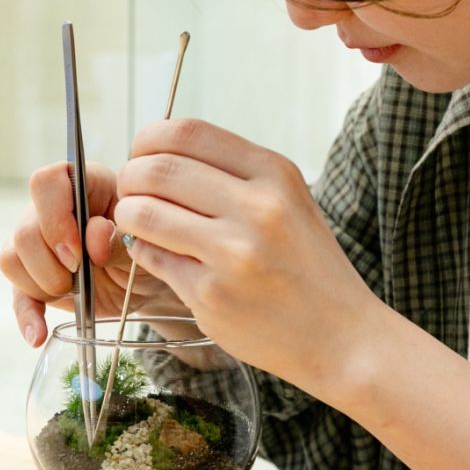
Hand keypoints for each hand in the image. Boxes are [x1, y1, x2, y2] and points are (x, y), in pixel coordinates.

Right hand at [0, 161, 185, 346]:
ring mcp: (37, 243)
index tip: (77, 251)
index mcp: (82, 185)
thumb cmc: (145, 246)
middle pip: (24, 229)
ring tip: (76, 293)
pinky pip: (17, 295)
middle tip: (80, 276)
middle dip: (50, 263)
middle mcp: (51, 209)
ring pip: (11, 259)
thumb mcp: (144, 242)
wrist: (144, 278)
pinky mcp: (33, 277)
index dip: (55, 217)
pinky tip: (38, 334)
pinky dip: (27, 317)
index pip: (47, 182)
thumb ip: (119, 238)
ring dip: (43, 285)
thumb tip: (94, 237)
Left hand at [113, 118, 385, 401]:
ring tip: (137, 223)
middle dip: (130, 178)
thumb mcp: (288, 203)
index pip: (187, 132)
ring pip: (144, 214)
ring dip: (128, 215)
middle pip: (157, 170)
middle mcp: (257, 207)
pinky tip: (161, 256)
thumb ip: (231, 177)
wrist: (341, 337)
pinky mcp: (211, 295)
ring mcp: (233, 253)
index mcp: (275, 174)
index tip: (142, 157)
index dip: (149, 142)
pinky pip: (153, 259)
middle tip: (131, 193)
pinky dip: (144, 253)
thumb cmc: (306, 268)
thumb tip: (156, 158)